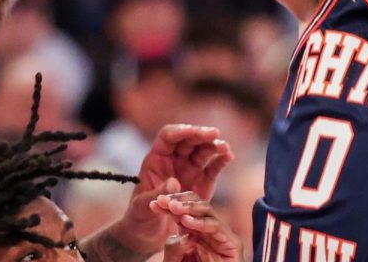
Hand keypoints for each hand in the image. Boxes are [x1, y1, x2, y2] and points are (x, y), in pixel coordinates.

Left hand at [113, 125, 234, 254]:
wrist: (148, 236)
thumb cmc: (139, 218)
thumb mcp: (141, 207)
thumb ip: (156, 194)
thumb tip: (174, 182)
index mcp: (156, 159)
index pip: (169, 136)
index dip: (181, 131)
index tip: (193, 131)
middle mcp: (174, 160)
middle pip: (190, 140)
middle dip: (202, 135)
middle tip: (214, 134)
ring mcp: (189, 170)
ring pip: (203, 151)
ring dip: (215, 146)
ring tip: (224, 148)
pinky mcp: (202, 183)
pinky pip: (213, 168)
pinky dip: (221, 161)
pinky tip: (228, 156)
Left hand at [154, 193, 243, 261]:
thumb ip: (174, 247)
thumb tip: (179, 230)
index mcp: (195, 234)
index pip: (184, 212)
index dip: (169, 205)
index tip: (152, 204)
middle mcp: (209, 233)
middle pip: (197, 206)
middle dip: (180, 201)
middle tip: (163, 201)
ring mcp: (222, 237)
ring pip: (208, 212)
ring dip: (189, 207)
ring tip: (173, 207)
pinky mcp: (233, 245)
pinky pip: (217, 227)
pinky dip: (201, 223)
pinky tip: (186, 221)